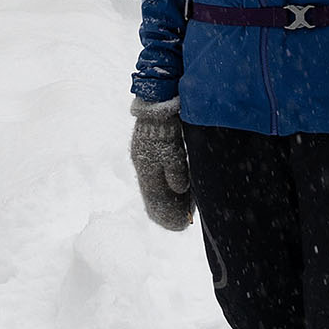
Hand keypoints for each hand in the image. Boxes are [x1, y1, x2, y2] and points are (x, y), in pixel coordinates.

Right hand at [129, 98, 192, 230]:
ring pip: (158, 187)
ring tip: (183, 213)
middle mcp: (144, 166)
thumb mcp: (172, 148)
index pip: (155, 200)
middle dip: (169, 212)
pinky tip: (179, 192)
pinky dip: (170, 187)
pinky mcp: (151, 152)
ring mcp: (146, 159)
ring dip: (170, 201)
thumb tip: (180, 189)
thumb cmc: (165, 125)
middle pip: (156, 197)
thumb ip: (175, 169)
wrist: (157, 101)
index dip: (166, 215)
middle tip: (183, 224)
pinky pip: (159, 177)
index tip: (181, 226)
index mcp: (147, 169)